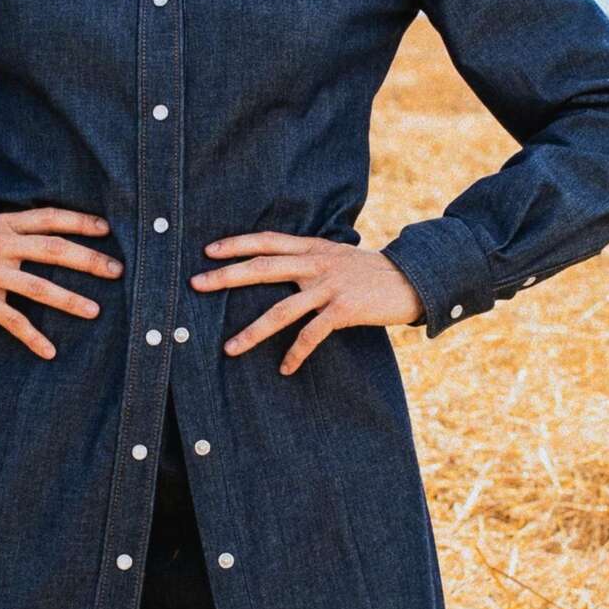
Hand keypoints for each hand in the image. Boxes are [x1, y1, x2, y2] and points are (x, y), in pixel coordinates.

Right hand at [0, 210, 121, 358]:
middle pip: (52, 249)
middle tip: (116, 270)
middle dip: (88, 260)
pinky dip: (32, 337)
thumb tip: (54, 235)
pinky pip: (11, 320)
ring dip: (69, 300)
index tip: (107, 229)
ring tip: (94, 311)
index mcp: (3, 224)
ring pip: (37, 287)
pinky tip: (49, 351)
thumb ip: (14, 232)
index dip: (79, 221)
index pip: (48, 218)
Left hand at [191, 233, 424, 375]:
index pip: (268, 240)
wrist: (411, 281)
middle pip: (264, 267)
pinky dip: (296, 353)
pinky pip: (312, 335)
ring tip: (230, 349)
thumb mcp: (338, 256)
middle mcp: (317, 264)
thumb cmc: (370, 273)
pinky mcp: (344, 310)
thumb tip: (280, 263)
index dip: (238, 243)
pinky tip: (285, 368)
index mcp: (313, 248)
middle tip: (197, 284)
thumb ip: (310, 258)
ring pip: (282, 310)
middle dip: (227, 276)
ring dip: (253, 332)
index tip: (208, 250)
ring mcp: (330, 287)